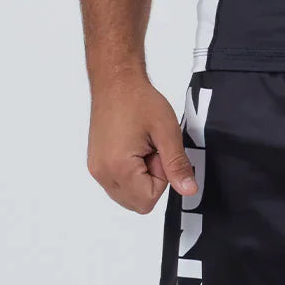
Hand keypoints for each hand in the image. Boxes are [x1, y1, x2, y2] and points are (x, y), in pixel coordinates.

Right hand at [87, 74, 198, 212]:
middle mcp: (102, 173)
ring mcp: (96, 170)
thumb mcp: (166, 131)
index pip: (148, 200)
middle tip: (152, 149)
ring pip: (127, 195)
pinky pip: (117, 184)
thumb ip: (177, 164)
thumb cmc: (139, 100)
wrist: (116, 82)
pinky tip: (133, 148)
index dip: (162, 177)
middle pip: (137, 202)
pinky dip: (130, 173)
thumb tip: (188, 190)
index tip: (159, 152)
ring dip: (141, 178)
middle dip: (151, 180)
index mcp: (118, 168)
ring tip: (142, 147)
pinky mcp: (96, 164)